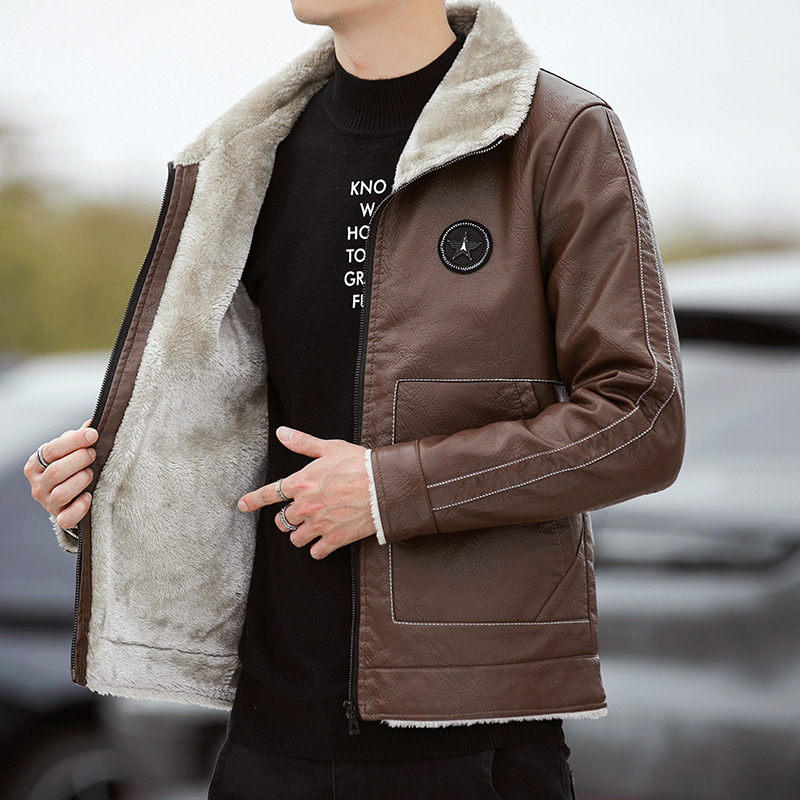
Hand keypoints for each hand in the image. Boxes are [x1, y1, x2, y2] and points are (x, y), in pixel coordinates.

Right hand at [24, 420, 97, 529]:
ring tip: (90, 473)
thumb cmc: (71, 469)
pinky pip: (67, 517)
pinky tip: (88, 496)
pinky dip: (80, 507)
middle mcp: (37, 484)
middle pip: (56, 471)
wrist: (70, 497)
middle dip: (79, 460)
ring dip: (81, 481)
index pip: (51, 450)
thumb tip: (91, 424)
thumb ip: (77, 438)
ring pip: (62, 493)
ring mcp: (47, 503)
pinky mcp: (59, 517)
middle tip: (93, 454)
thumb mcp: (69, 452)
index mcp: (36, 464)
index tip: (93, 434)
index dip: (74, 441)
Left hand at [237, 426, 374, 558]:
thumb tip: (282, 432)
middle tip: (303, 512)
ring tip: (314, 526)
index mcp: (301, 482)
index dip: (253, 500)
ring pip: (296, 538)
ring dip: (302, 534)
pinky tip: (326, 540)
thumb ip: (302, 443)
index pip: (269, 494)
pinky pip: (315, 552)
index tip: (242, 505)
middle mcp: (305, 506)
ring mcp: (318, 525)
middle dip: (290, 517)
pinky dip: (318, 548)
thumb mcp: (330, 448)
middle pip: (282, 520)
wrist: (385, 486)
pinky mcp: (334, 539)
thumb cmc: (359, 464)